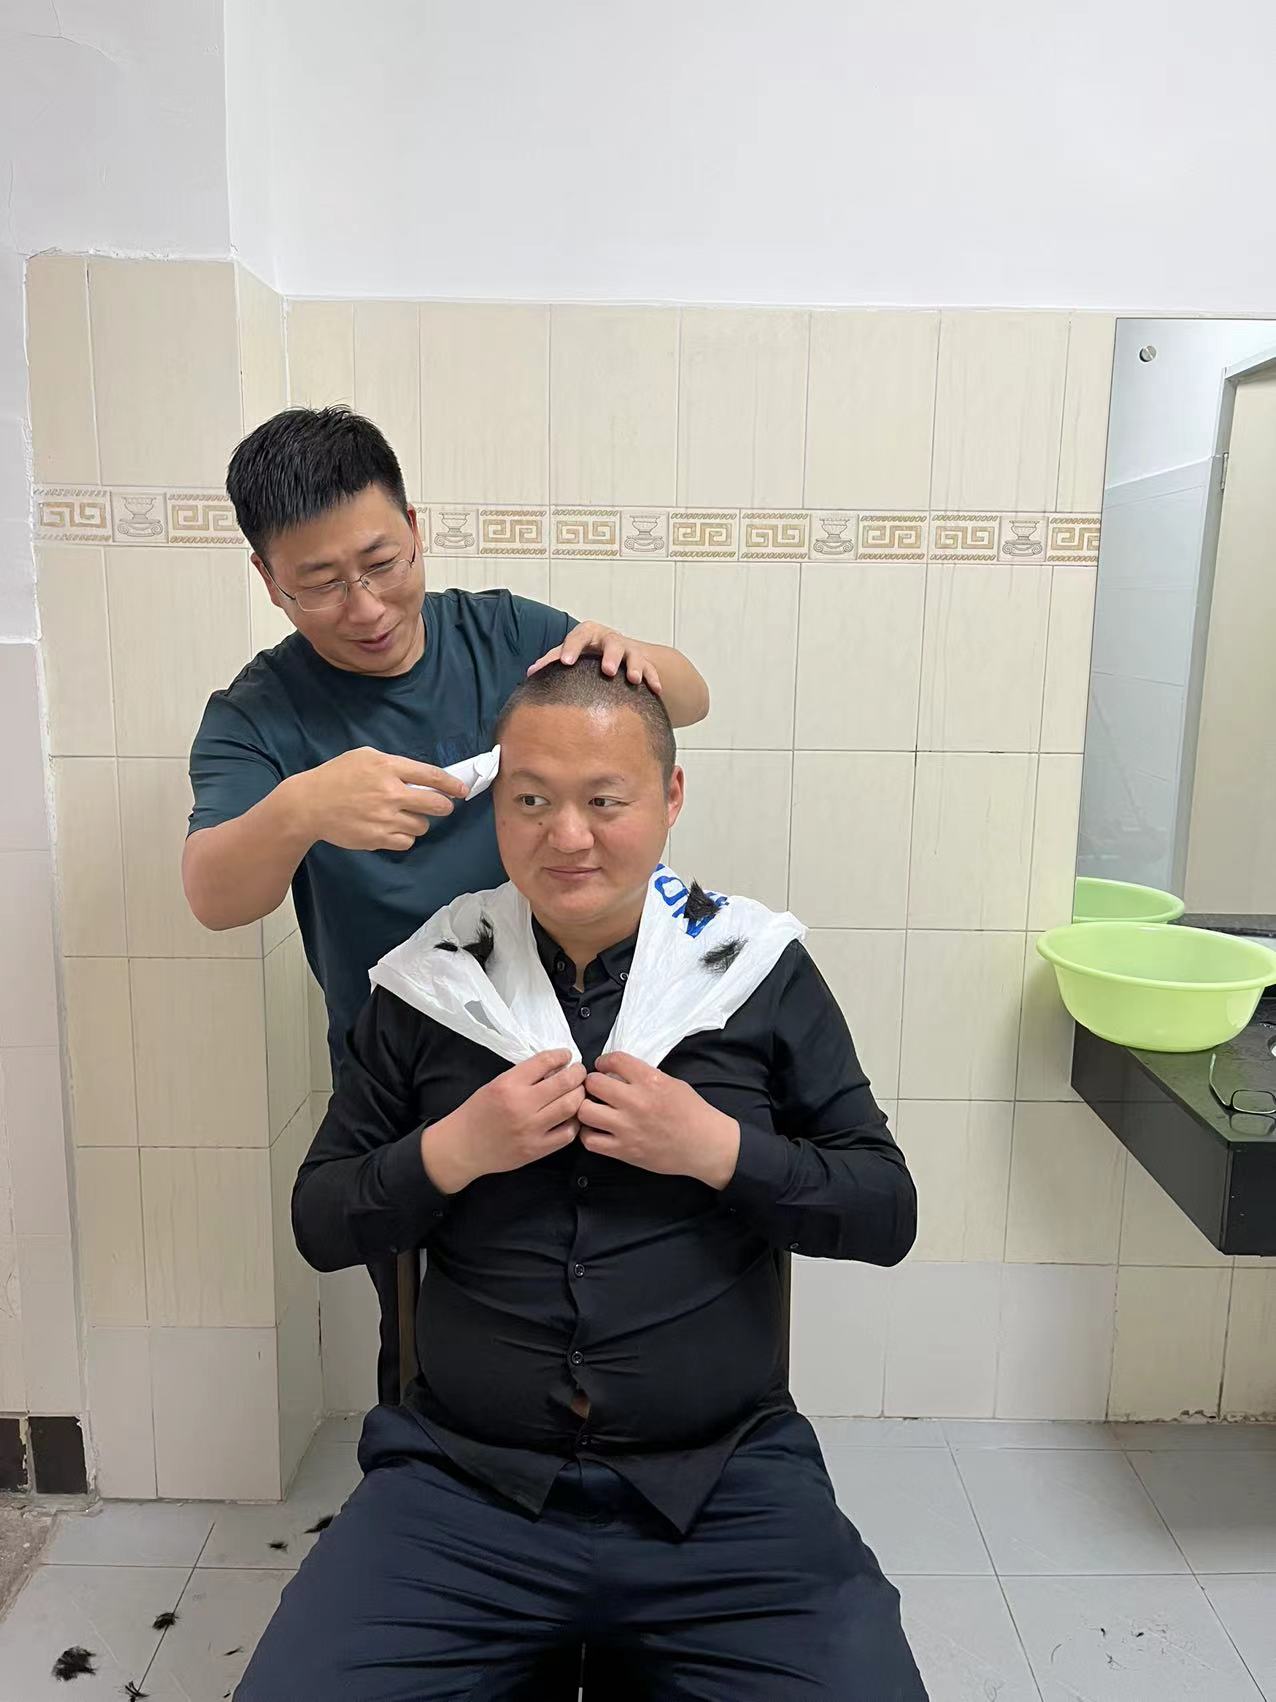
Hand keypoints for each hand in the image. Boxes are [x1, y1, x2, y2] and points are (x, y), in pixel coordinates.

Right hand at [288, 747, 468, 852]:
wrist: (308, 805)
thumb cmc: (336, 777)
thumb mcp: (364, 757)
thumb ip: (393, 764)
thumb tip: (421, 775)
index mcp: (387, 767)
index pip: (431, 775)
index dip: (452, 784)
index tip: (462, 791)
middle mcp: (390, 793)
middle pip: (436, 804)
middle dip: (443, 806)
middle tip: (440, 806)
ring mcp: (384, 818)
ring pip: (422, 826)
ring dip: (418, 822)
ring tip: (402, 816)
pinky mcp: (377, 838)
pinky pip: (407, 842)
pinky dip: (403, 837)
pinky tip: (390, 828)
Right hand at [422, 1050, 585, 1192]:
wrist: (462, 1147)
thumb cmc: (477, 1113)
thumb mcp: (495, 1084)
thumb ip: (523, 1076)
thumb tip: (555, 1068)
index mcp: (508, 1085)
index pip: (544, 1062)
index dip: (561, 1055)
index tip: (567, 1055)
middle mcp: (521, 1105)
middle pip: (564, 1083)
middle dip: (578, 1073)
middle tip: (579, 1071)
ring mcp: (530, 1129)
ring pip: (571, 1107)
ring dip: (580, 1095)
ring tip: (578, 1091)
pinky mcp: (536, 1149)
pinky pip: (567, 1133)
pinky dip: (574, 1122)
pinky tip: (571, 1116)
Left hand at [528, 623, 662, 694]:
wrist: (618, 653)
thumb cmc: (587, 654)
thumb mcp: (570, 653)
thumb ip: (552, 661)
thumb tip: (530, 674)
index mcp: (589, 635)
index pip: (579, 635)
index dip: (572, 647)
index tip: (565, 663)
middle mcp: (610, 640)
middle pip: (612, 642)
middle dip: (611, 655)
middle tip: (607, 671)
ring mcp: (629, 650)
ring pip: (634, 655)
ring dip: (635, 667)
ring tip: (633, 680)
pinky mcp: (644, 663)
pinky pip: (651, 670)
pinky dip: (653, 679)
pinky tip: (656, 691)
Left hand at [578, 1053, 739, 1188]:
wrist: (705, 1145)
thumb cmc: (692, 1112)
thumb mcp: (672, 1083)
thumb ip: (644, 1076)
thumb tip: (618, 1073)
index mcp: (650, 1081)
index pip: (614, 1060)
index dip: (603, 1061)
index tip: (602, 1067)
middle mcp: (635, 1102)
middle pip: (593, 1083)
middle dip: (591, 1083)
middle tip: (595, 1088)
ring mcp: (628, 1128)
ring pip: (585, 1111)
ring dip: (585, 1107)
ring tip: (593, 1108)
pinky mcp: (624, 1151)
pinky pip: (590, 1140)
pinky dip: (588, 1134)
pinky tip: (596, 1130)